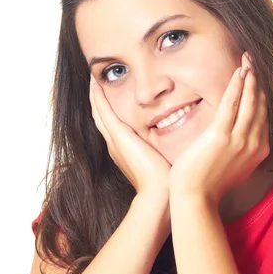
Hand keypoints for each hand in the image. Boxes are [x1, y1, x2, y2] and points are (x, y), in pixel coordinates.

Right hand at [89, 75, 171, 199]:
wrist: (159, 194)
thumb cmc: (165, 181)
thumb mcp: (164, 160)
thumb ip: (165, 149)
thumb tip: (180, 141)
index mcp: (124, 150)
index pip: (113, 125)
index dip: (108, 109)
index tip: (108, 94)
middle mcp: (115, 145)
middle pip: (101, 117)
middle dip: (96, 100)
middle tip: (93, 82)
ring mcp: (115, 140)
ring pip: (99, 112)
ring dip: (94, 95)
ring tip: (92, 78)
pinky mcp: (119, 136)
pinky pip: (104, 112)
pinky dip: (98, 97)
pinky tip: (95, 83)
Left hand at [168, 52, 269, 204]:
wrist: (195, 198)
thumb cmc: (209, 184)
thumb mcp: (234, 166)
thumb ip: (241, 150)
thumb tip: (240, 138)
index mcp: (258, 151)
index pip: (264, 117)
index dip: (262, 95)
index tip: (258, 79)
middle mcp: (254, 144)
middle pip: (260, 106)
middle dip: (258, 82)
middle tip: (255, 61)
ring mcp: (240, 140)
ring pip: (250, 102)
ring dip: (250, 78)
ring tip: (249, 59)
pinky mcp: (221, 136)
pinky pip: (233, 104)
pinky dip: (237, 85)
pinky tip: (239, 71)